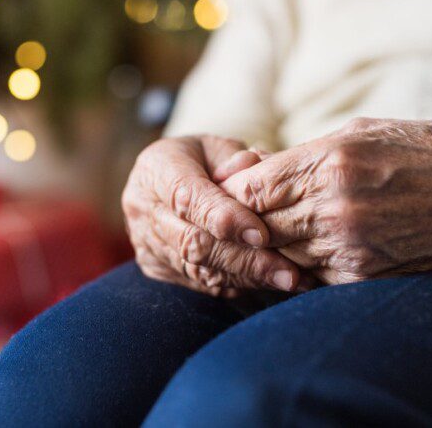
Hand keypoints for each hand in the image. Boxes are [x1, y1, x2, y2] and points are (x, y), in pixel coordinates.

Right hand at [122, 135, 300, 295]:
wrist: (168, 178)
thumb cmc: (202, 158)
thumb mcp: (219, 146)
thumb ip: (237, 159)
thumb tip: (255, 168)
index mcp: (155, 169)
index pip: (186, 197)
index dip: (223, 217)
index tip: (262, 234)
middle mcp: (142, 208)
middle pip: (192, 242)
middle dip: (244, 259)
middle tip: (288, 272)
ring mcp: (145, 241)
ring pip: (197, 270)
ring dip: (246, 278)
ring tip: (289, 281)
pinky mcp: (155, 266)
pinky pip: (198, 283)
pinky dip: (237, 284)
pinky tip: (268, 283)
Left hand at [218, 118, 431, 283]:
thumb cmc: (422, 150)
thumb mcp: (358, 133)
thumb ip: (300, 155)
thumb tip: (250, 170)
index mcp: (328, 162)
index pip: (250, 187)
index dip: (230, 191)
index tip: (225, 192)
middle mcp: (333, 206)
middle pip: (257, 224)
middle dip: (243, 222)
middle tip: (234, 219)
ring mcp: (349, 244)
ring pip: (279, 254)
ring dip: (269, 246)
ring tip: (265, 236)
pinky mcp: (364, 274)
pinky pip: (310, 276)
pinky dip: (300, 265)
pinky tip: (304, 252)